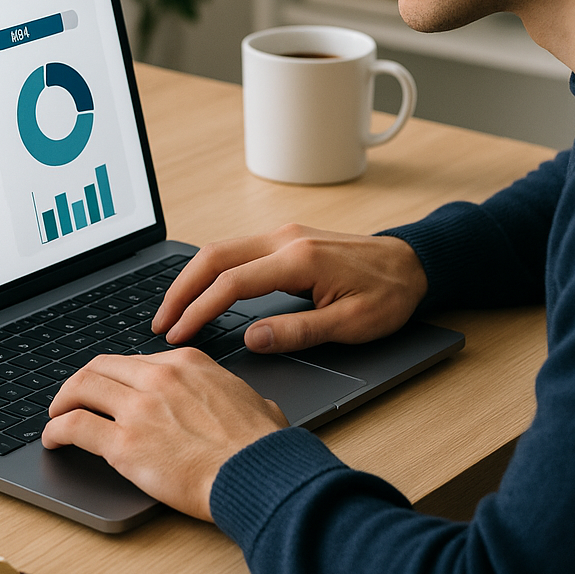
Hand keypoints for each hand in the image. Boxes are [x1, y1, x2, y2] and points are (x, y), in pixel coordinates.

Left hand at [41, 349, 287, 519]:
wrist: (258, 475)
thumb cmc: (262, 448)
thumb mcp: (255, 402)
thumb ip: (237, 397)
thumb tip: (251, 406)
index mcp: (188, 363)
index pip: (137, 360)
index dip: (118, 376)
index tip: (112, 388)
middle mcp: (159, 377)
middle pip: (102, 366)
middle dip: (83, 381)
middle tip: (73, 396)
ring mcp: (138, 408)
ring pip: (82, 388)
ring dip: (63, 400)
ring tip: (56, 414)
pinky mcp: (123, 444)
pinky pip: (75, 427)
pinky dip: (56, 430)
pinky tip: (53, 438)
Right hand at [152, 224, 427, 352]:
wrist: (414, 263)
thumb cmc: (389, 295)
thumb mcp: (352, 324)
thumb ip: (298, 331)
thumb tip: (252, 339)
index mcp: (299, 260)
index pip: (232, 284)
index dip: (199, 310)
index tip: (177, 334)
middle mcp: (285, 238)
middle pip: (214, 257)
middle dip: (181, 290)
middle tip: (160, 323)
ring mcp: (283, 234)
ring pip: (220, 249)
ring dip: (192, 278)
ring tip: (173, 310)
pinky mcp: (284, 238)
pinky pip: (235, 250)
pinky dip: (210, 271)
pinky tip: (201, 291)